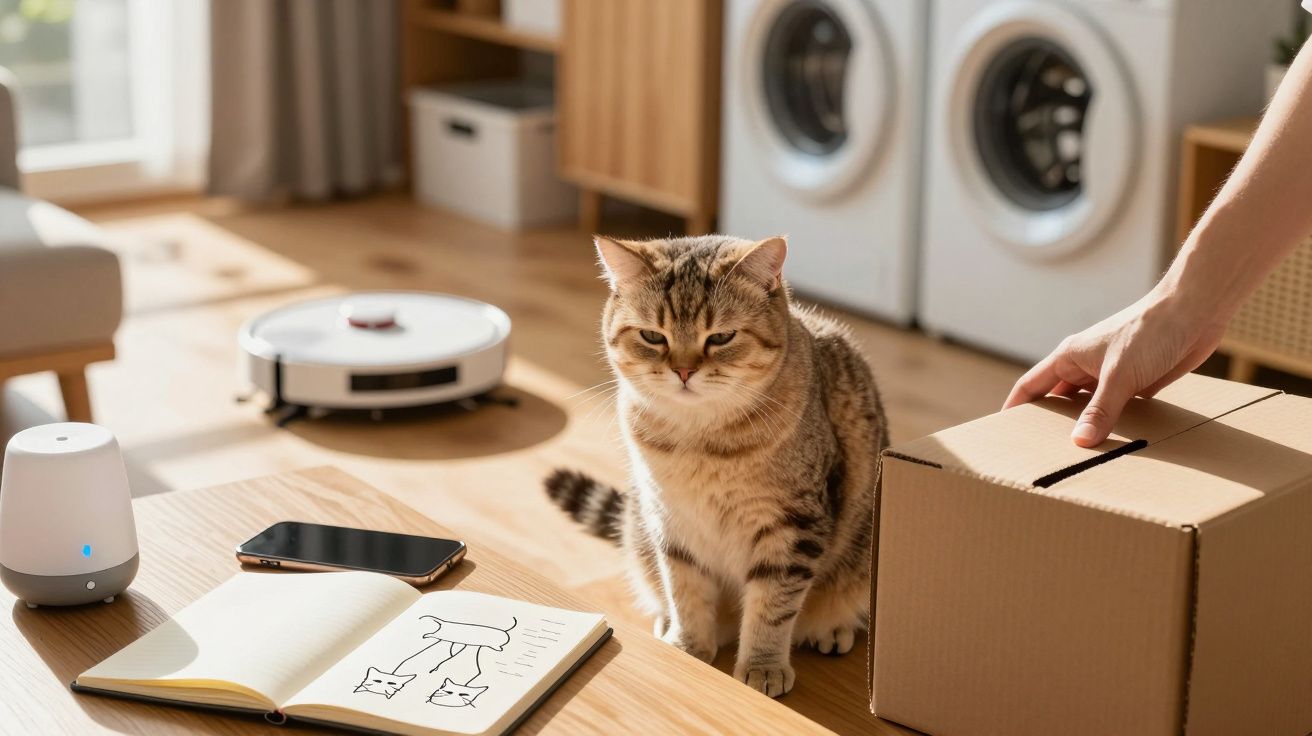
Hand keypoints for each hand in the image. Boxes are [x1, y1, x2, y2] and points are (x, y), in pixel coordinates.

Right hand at [1003, 289, 1227, 447]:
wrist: (1195, 311)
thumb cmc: (1150, 331)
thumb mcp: (1119, 376)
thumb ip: (1100, 411)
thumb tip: (1079, 442)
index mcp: (1069, 356)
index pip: (1031, 385)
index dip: (1015, 406)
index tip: (1003, 429)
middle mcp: (1086, 364)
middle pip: (1058, 398)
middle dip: (1049, 422)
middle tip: (1039, 451)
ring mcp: (1112, 372)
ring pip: (1089, 404)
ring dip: (1085, 424)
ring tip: (1077, 453)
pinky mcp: (1138, 380)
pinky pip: (1119, 408)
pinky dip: (1116, 423)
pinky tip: (1117, 442)